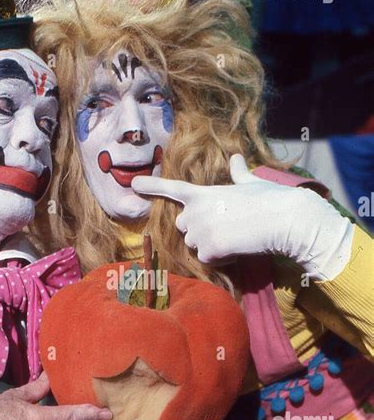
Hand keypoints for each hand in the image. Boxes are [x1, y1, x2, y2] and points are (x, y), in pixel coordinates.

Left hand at [132, 154, 353, 280]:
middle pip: (183, 226)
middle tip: (224, 227)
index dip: (152, 186)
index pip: (173, 189)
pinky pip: (208, 260)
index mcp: (204, 193)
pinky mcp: (208, 250)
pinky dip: (221, 259)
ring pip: (194, 246)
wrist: (285, 219)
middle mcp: (196, 212)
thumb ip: (239, 175)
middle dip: (197, 229)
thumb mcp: (252, 183)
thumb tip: (238, 159)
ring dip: (209, 246)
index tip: (134, 184)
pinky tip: (238, 248)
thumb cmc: (272, 199)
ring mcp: (200, 231)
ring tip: (234, 237)